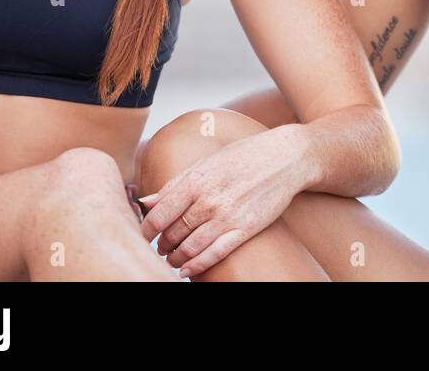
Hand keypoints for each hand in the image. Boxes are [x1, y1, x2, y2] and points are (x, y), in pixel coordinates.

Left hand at [137, 125, 310, 277]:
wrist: (285, 158)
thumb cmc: (243, 157)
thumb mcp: (206, 163)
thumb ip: (176, 184)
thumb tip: (146, 202)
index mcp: (195, 181)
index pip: (158, 215)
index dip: (145, 230)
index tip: (143, 236)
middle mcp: (209, 200)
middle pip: (172, 233)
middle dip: (161, 245)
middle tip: (160, 247)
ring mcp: (228, 216)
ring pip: (190, 248)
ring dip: (175, 258)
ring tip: (172, 259)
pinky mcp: (246, 229)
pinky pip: (215, 254)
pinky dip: (197, 266)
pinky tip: (187, 271)